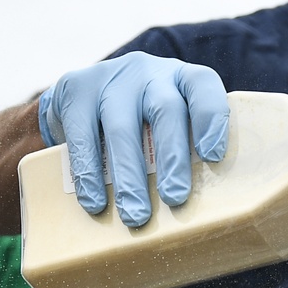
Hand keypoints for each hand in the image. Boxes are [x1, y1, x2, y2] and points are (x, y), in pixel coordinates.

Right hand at [38, 53, 229, 226]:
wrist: (82, 93)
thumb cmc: (142, 120)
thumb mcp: (169, 119)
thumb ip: (188, 146)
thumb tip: (209, 207)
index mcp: (182, 78)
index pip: (203, 85)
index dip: (211, 118)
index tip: (212, 156)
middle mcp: (149, 72)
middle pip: (165, 110)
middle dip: (172, 157)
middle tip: (176, 198)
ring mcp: (110, 79)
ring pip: (122, 129)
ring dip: (130, 176)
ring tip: (136, 215)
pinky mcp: (75, 89)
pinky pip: (82, 137)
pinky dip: (89, 174)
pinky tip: (95, 202)